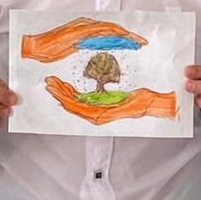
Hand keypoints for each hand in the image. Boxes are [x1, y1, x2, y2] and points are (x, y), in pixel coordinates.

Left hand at [44, 77, 176, 124]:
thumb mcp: (127, 106)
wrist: (152, 103)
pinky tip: (65, 86)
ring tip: (52, 82)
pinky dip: (72, 92)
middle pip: (72, 104)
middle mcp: (97, 114)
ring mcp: (97, 109)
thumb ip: (111, 111)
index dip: (64, 97)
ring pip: (75, 101)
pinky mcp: (100, 103)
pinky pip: (82, 99)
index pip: (76, 107)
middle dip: (59, 93)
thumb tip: (94, 117)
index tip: (54, 88)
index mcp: (101, 115)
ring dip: (63, 91)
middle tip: (48, 83)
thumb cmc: (142, 103)